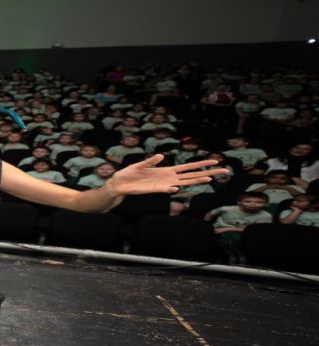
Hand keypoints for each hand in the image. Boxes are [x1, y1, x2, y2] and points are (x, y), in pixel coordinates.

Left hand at [108, 154, 229, 195]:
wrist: (119, 184)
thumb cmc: (130, 174)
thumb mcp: (140, 165)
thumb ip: (151, 161)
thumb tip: (161, 155)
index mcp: (168, 170)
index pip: (189, 167)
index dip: (202, 163)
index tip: (216, 160)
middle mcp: (170, 178)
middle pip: (193, 175)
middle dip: (209, 172)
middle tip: (225, 171)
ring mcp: (164, 185)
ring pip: (185, 183)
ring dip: (196, 181)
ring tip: (209, 178)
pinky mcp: (155, 190)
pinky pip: (166, 189)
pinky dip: (171, 188)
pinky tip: (177, 187)